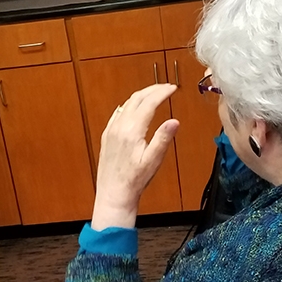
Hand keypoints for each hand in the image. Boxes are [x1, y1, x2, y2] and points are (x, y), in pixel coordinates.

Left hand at [92, 84, 178, 230]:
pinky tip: (133, 107)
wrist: (114, 193)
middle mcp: (119, 127)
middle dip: (152, 90)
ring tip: (154, 94)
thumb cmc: (134, 180)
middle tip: (166, 87)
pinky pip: (117, 114)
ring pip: (126, 104)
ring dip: (141, 96)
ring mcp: (111, 131)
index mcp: (132, 131)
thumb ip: (163, 138)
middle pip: (136, 99)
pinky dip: (129, 105)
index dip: (162, 93)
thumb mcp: (153, 161)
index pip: (148, 103)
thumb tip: (174, 121)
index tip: (173, 88)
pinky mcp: (107, 136)